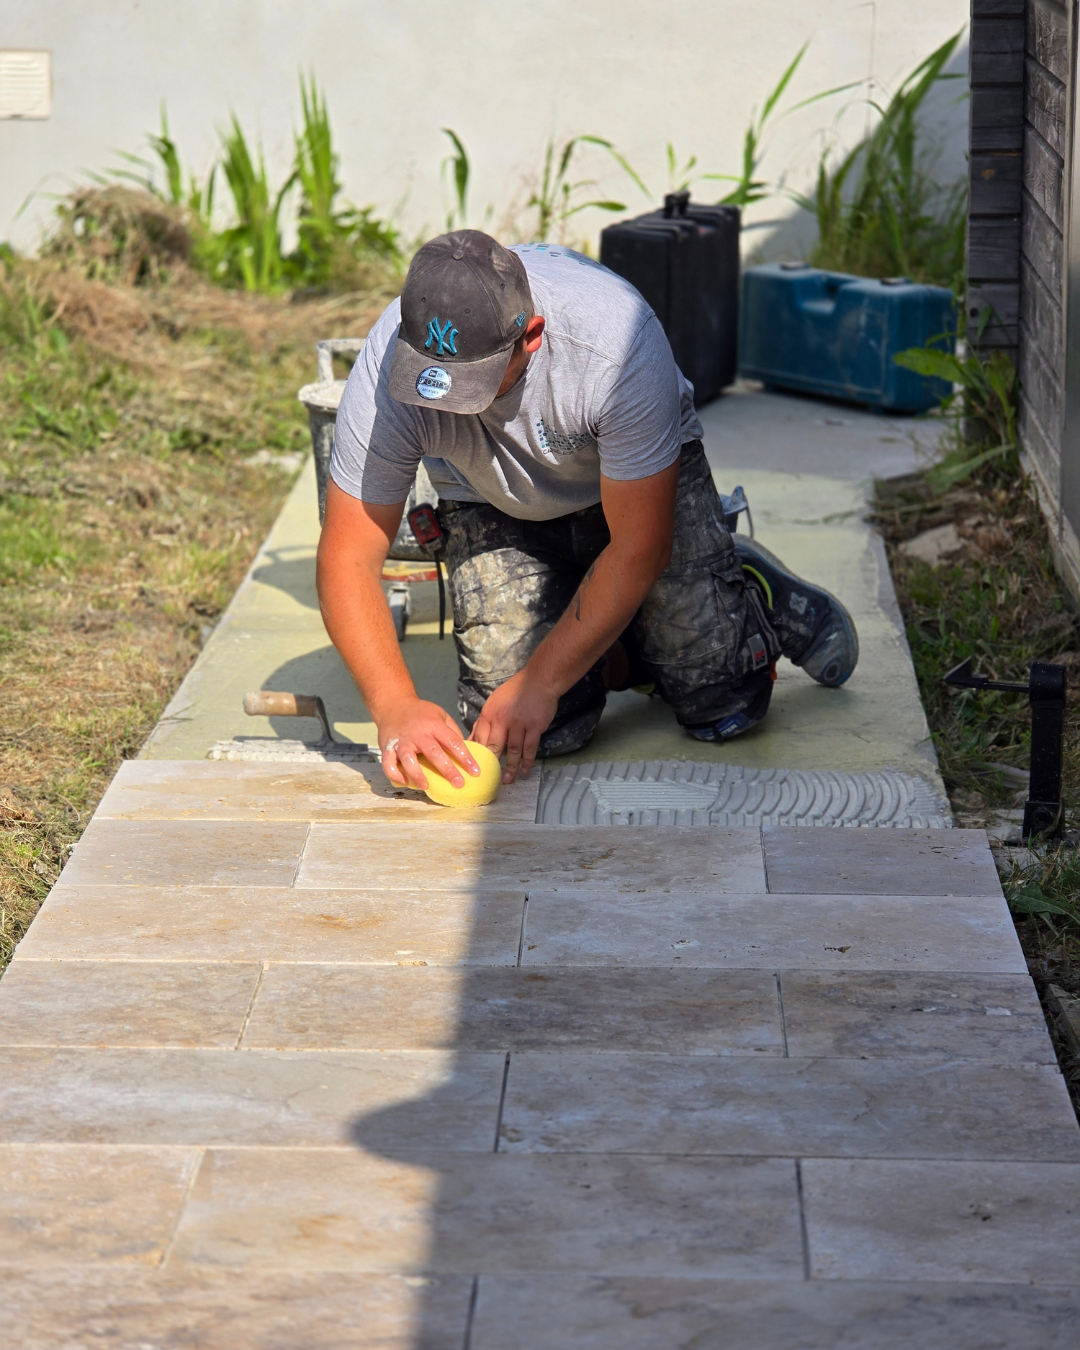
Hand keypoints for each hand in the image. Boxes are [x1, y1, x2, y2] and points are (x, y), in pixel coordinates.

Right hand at [377, 698, 478, 790]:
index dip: (466, 758)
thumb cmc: (421, 713)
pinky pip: (388, 764)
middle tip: (459, 783)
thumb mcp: (440, 715)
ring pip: (409, 760)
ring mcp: (402, 741)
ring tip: (426, 786)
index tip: (475, 771)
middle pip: (434, 753)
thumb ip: (452, 731)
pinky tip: (405, 782)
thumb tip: (466, 751)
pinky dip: (395, 775)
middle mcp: (418, 734)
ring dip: (417, 774)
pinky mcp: (388, 748)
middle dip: (448, 770)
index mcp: (434, 725)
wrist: (394, 704)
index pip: (453, 742)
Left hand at [472, 669, 558, 783]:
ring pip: (513, 750)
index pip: (480, 737)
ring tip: (507, 780)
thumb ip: (483, 722)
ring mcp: (520, 724)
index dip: (477, 754)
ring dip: (510, 767)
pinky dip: (527, 761)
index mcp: (489, 713)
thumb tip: (471, 741)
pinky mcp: (535, 727)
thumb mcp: (493, 703)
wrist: (539, 681)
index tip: (475, 767)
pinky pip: (530, 748)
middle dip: (491, 764)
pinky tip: (524, 770)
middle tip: (489, 779)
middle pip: (494, 746)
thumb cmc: (514, 692)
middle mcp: (503, 719)